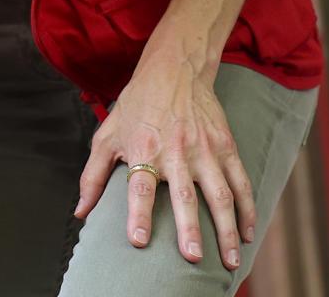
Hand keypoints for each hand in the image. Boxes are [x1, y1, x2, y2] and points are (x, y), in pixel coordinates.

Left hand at [72, 50, 255, 270]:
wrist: (175, 68)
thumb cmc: (137, 104)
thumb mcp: (107, 135)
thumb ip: (93, 176)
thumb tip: (80, 212)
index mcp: (144, 149)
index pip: (139, 187)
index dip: (138, 215)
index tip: (138, 241)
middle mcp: (176, 151)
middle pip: (183, 195)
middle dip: (189, 228)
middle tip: (193, 257)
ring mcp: (204, 149)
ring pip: (219, 194)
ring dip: (226, 228)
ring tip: (230, 259)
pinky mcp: (225, 145)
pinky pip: (239, 180)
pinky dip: (247, 207)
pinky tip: (248, 232)